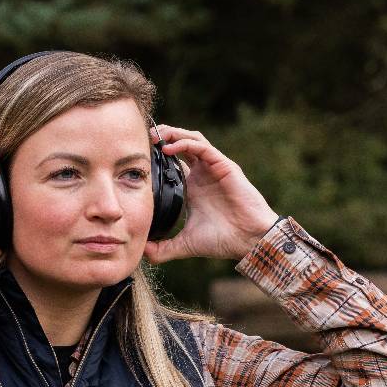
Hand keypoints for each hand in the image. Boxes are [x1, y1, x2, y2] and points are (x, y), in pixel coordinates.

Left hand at [142, 126, 279, 264]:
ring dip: (173, 134)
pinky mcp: (223, 166)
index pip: (173, 163)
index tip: (138, 158)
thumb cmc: (222, 240)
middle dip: (163, 137)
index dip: (157, 157)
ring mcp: (214, 168)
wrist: (248, 240)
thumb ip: (163, 248)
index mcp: (193, 188)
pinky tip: (169, 148)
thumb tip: (142, 252)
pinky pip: (202, 147)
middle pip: (182, 144)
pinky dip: (185, 144)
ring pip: (192, 140)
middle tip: (144, 138)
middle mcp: (202, 174)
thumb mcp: (185, 245)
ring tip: (155, 136)